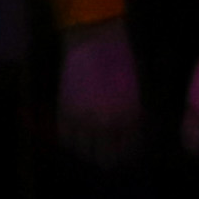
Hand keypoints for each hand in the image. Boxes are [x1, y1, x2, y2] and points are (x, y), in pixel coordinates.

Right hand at [53, 26, 145, 166]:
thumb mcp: (134, 91)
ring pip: (82, 151)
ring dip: (86, 148)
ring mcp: (84, 120)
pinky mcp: (65, 112)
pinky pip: (64, 138)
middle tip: (104, 148)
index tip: (121, 149)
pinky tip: (75, 132)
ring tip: (88, 141)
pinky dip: (69, 139)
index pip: (128, 151)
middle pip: (104, 158)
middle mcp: (108, 124)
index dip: (124, 152)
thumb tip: (128, 133)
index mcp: (130, 117)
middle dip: (106, 156)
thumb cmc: (121, 60)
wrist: (95, 41)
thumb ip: (131, 115)